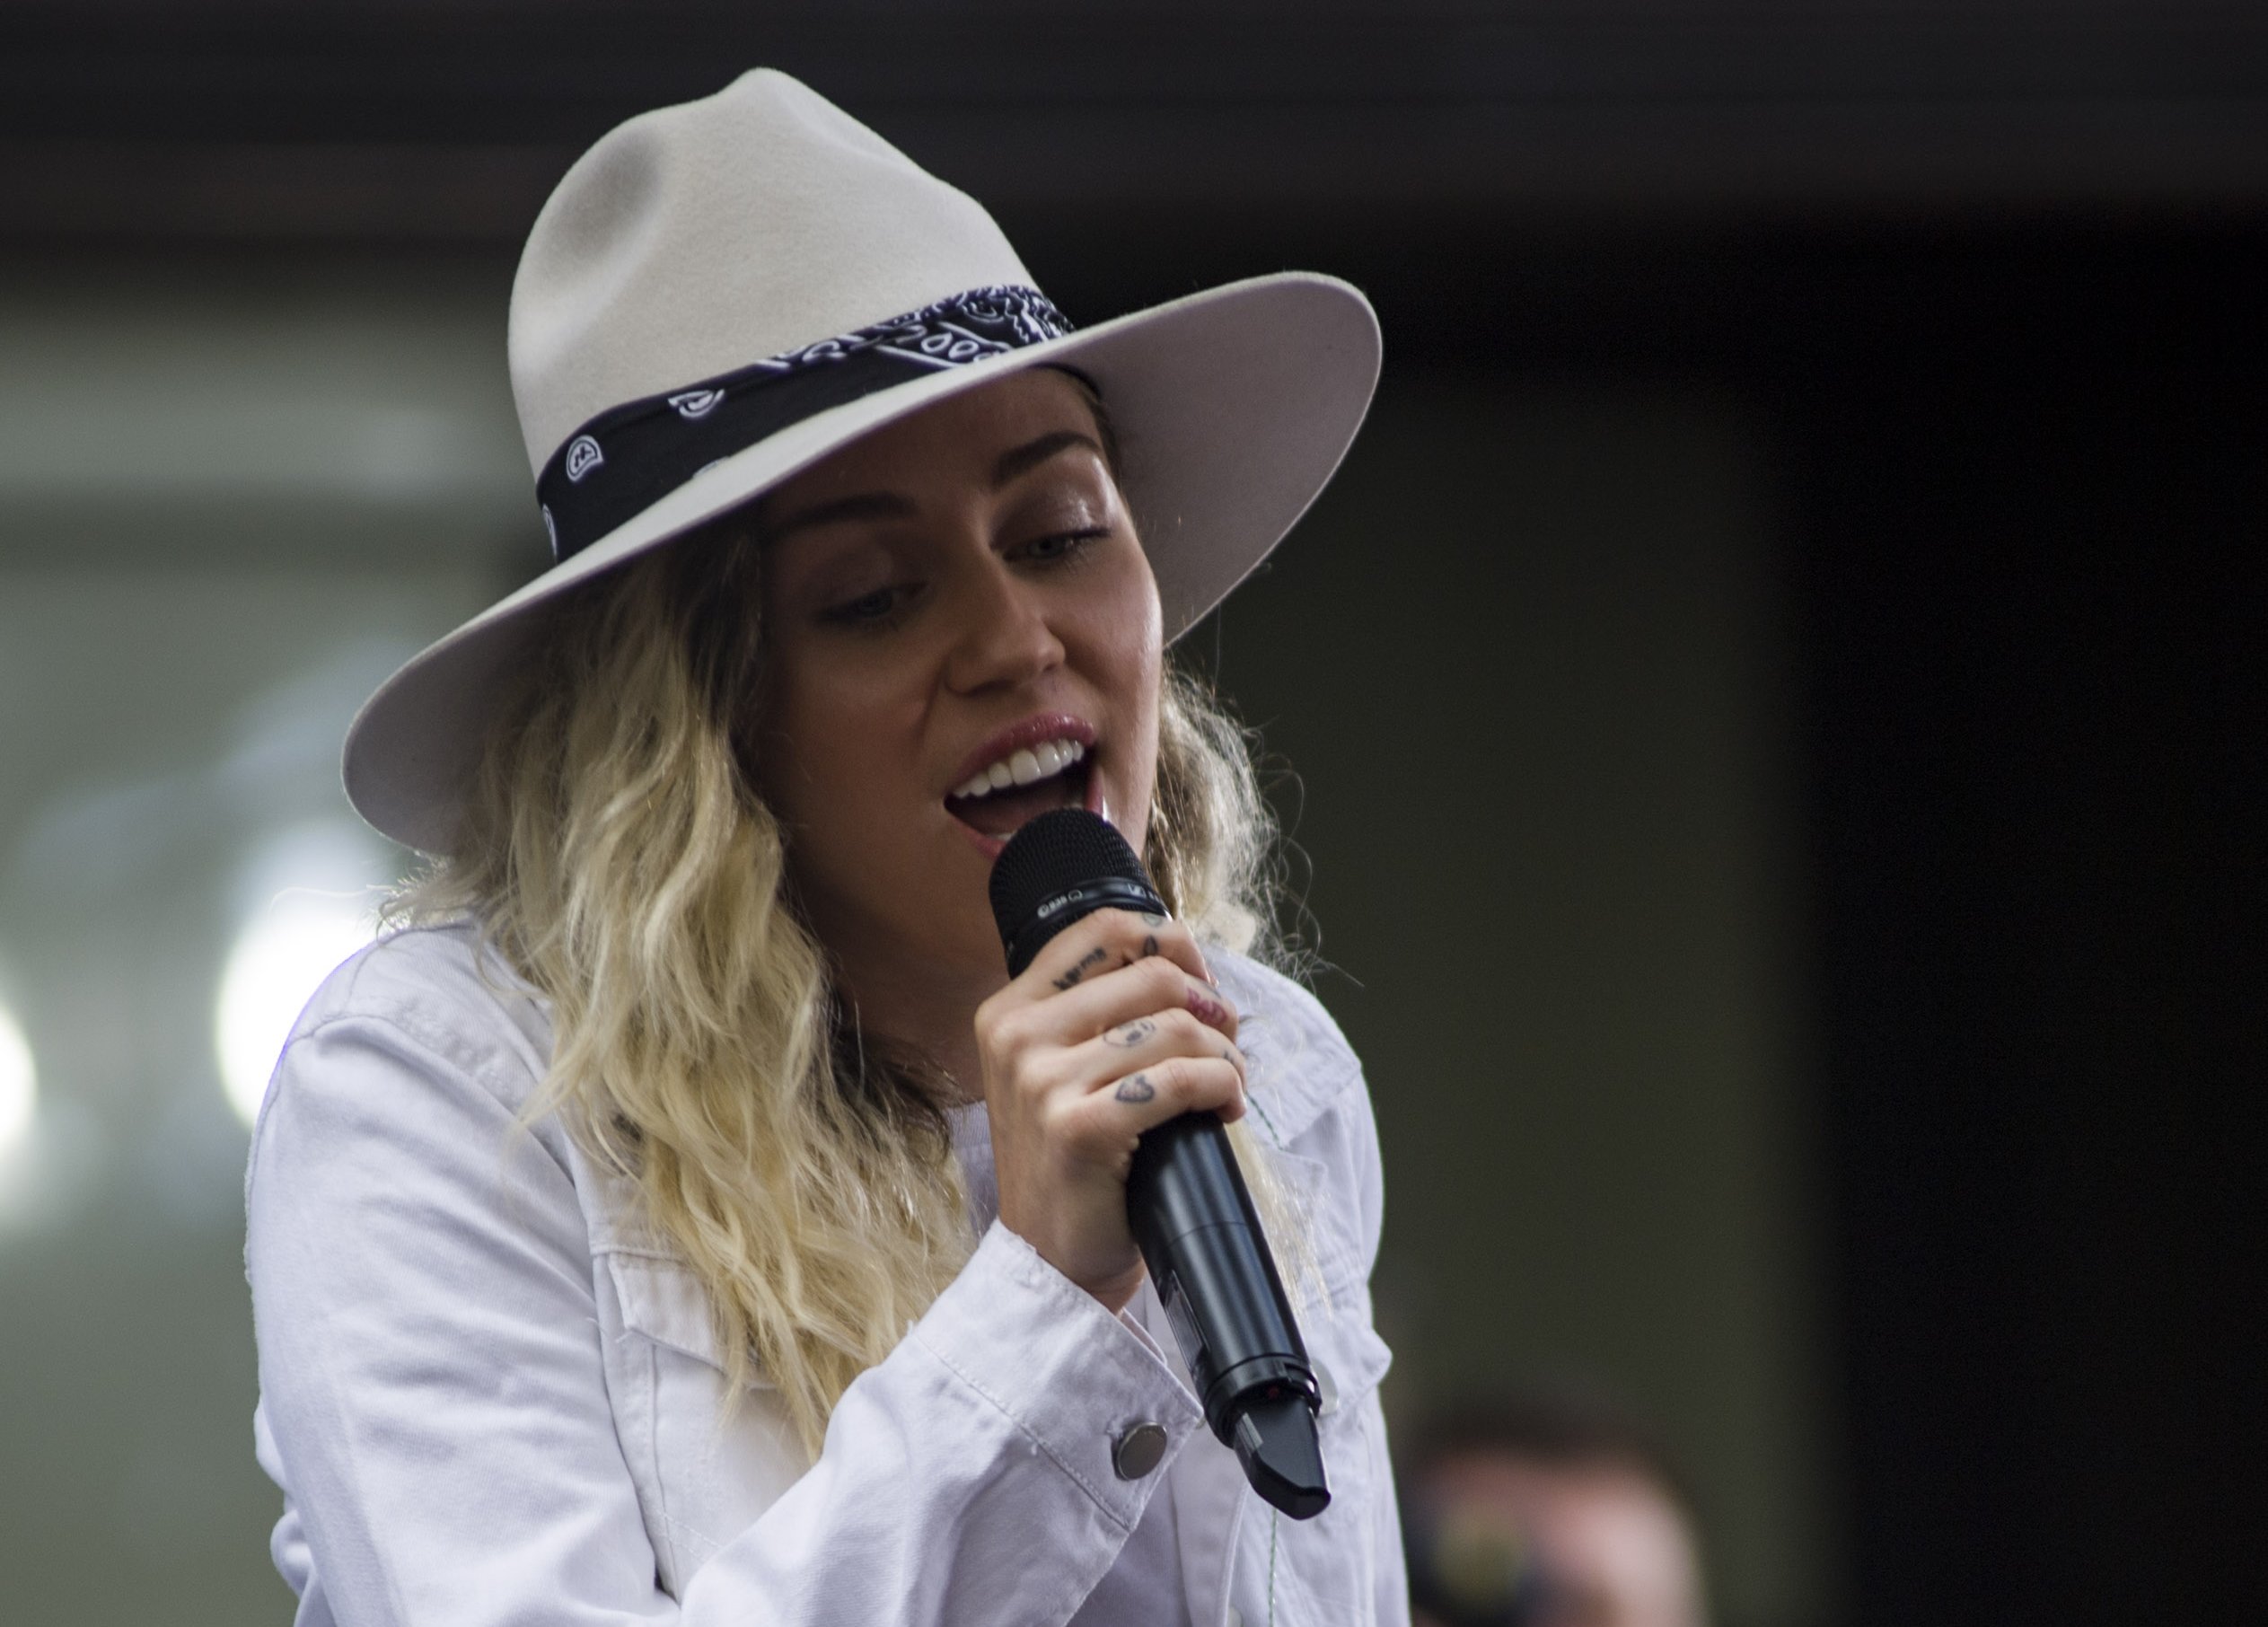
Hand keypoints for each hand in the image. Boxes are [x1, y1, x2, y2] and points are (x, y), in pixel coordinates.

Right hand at [973, 908, 1245, 1311]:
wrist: (1053, 1262)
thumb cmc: (1074, 1162)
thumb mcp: (1063, 1069)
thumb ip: (1102, 1011)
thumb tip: (1187, 964)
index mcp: (1009, 1010)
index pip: (1105, 927)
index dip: (1172, 944)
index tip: (1201, 985)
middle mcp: (1016, 1036)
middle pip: (1153, 974)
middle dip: (1212, 1006)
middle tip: (1228, 1044)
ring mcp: (1042, 1083)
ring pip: (1174, 1027)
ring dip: (1224, 1055)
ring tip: (1227, 1085)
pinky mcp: (1079, 1128)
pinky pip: (1180, 1080)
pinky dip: (1221, 1088)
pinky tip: (1224, 1110)